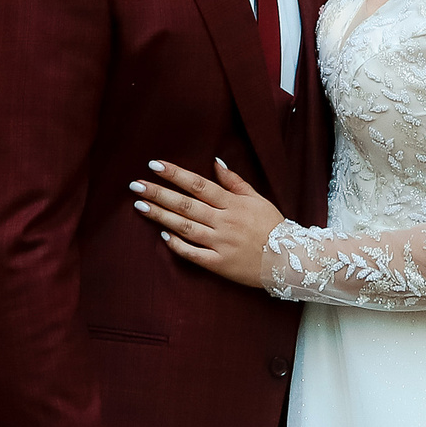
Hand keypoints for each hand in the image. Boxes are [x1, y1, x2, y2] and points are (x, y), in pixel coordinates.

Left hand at [133, 158, 281, 288]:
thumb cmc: (272, 227)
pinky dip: (178, 245)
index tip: (154, 165)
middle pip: (186, 204)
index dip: (175, 174)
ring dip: (161, 216)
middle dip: (159, 193)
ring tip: (140, 206)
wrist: (290, 261)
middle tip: (135, 185)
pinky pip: (194, 254)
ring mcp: (221, 243)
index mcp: (233, 203)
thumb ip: (234, 182)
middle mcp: (224, 221)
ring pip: (185, 227)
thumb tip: (215, 162)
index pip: (198, 184)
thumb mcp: (257, 199)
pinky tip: (162, 235)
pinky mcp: (219, 264)